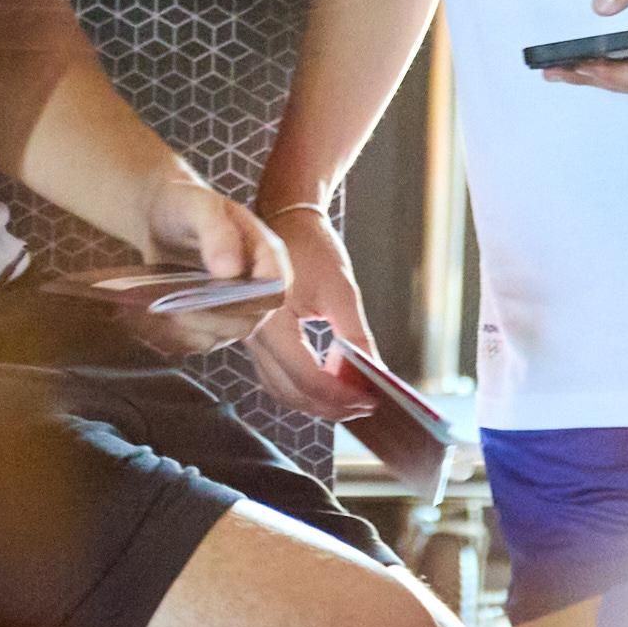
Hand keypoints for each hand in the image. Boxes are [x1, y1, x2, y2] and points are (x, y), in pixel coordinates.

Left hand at [142, 176, 292, 357]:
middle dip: (211, 317)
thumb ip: (218, 234)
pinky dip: (176, 334)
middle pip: (248, 321)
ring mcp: (235, 308)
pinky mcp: (211, 321)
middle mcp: (256, 287)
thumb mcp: (201, 207)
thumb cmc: (186, 205)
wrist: (161, 217)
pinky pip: (199, 340)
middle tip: (175, 305)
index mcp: (266, 256)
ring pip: (221, 336)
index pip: (274, 291)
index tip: (214, 293)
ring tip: (162, 308)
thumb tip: (231, 272)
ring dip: (190, 328)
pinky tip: (157, 316)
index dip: (251, 300)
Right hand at [247, 205, 375, 418]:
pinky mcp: (258, 339)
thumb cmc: (311, 247)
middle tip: (364, 406)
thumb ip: (356, 336)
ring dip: (315, 403)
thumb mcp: (342, 290)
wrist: (284, 220)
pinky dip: (302, 389)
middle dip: (330, 406)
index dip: (340, 395)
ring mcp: (251, 339)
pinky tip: (329, 386)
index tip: (369, 398)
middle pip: (290, 391)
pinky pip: (276, 377)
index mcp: (271, 320)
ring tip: (350, 401)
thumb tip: (375, 375)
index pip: (305, 376)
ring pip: (280, 390)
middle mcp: (253, 334)